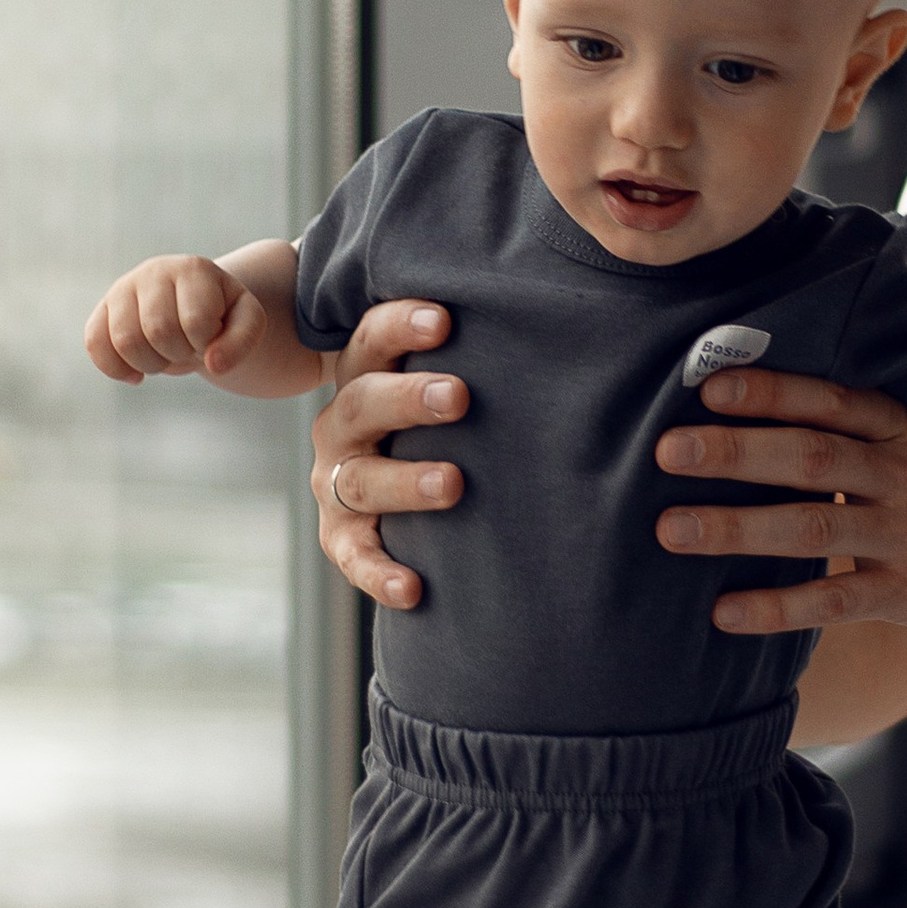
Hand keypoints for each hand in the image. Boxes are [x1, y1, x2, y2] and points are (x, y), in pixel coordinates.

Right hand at [86, 252, 268, 385]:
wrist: (194, 306)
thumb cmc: (222, 315)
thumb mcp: (247, 322)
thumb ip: (242, 341)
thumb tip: (214, 365)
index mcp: (194, 269)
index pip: (195, 320)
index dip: (205, 343)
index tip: (211, 338)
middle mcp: (154, 271)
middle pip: (158, 331)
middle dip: (178, 354)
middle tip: (188, 348)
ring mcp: (124, 288)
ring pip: (124, 340)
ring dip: (150, 364)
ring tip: (165, 356)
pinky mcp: (103, 309)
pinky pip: (94, 343)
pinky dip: (115, 369)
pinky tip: (136, 375)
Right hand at [310, 300, 469, 611]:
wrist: (397, 489)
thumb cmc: (442, 421)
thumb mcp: (446, 382)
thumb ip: (481, 356)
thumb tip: (567, 321)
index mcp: (366, 375)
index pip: (373, 338)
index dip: (401, 326)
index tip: (444, 320)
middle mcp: (344, 425)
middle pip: (363, 402)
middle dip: (410, 398)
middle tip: (460, 397)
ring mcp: (339, 483)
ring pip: (362, 480)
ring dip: (405, 482)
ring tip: (453, 484)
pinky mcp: (342, 537)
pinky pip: (356, 558)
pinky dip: (381, 574)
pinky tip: (413, 588)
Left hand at [654, 372, 906, 656]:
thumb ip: (868, 439)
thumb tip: (771, 423)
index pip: (833, 402)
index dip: (772, 392)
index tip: (709, 388)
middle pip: (811, 456)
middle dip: (735, 451)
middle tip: (668, 451)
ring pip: (813, 526)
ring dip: (737, 527)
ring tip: (672, 530)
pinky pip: (836, 601)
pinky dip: (778, 606)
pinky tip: (725, 612)